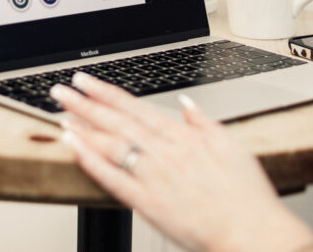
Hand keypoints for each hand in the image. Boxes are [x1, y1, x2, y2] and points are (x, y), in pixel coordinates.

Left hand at [51, 72, 312, 251]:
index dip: (107, 93)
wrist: (251, 231)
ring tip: (61, 113)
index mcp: (182, 137)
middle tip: (61, 89)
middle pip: (116, 121)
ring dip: (83, 126)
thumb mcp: (230, 146)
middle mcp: (164, 152)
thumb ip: (204, 122)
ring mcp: (153, 176)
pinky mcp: (147, 203)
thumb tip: (187, 105)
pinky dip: (90, 160)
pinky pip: (111, 178)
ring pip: (110, 144)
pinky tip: (73, 146)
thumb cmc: (245, 195)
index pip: (135, 107)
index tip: (86, 81)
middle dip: (86, 103)